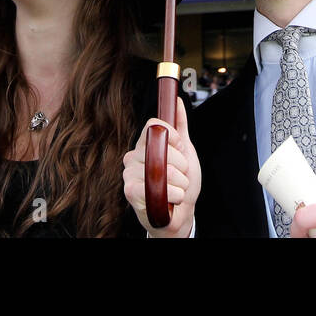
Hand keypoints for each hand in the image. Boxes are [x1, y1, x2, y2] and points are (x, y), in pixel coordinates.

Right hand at [122, 98, 198, 237]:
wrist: (180, 214)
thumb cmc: (180, 183)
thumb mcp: (185, 151)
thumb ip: (180, 126)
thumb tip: (178, 101)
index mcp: (144, 144)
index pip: (154, 126)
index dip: (172, 136)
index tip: (180, 148)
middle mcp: (133, 156)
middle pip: (161, 146)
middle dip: (181, 164)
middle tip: (181, 175)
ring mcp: (129, 174)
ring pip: (162, 169)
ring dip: (180, 182)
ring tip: (177, 188)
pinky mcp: (130, 191)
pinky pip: (157, 187)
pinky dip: (174, 194)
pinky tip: (172, 198)